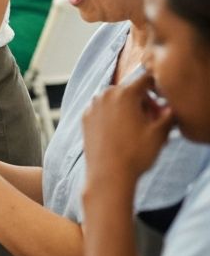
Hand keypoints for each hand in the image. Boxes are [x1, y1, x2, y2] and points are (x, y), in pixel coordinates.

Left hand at [82, 74, 172, 193]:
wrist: (108, 175)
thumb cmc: (135, 154)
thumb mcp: (160, 134)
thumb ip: (168, 115)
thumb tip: (169, 109)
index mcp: (124, 93)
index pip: (145, 80)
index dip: (156, 91)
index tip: (160, 108)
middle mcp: (105, 95)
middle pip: (129, 91)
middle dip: (142, 103)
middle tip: (151, 123)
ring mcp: (92, 106)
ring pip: (115, 101)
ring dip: (126, 110)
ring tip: (136, 130)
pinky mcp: (84, 118)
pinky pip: (102, 111)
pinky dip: (112, 117)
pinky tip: (119, 135)